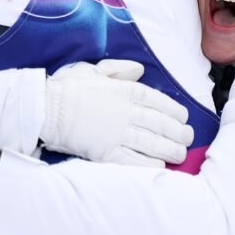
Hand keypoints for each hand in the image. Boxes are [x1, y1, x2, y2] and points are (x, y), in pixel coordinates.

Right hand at [43, 59, 193, 167]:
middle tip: (187, 137)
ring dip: (170, 148)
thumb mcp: (94, 69)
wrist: (47, 109)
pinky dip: (148, 163)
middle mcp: (126, 112)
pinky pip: (133, 160)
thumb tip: (139, 70)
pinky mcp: (106, 152)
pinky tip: (159, 165)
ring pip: (152, 143)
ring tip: (180, 153)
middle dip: (178, 132)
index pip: (158, 101)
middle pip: (160, 124)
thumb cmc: (68, 87)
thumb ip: (118, 69)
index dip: (174, 110)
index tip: (183, 117)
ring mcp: (117, 134)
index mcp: (124, 91)